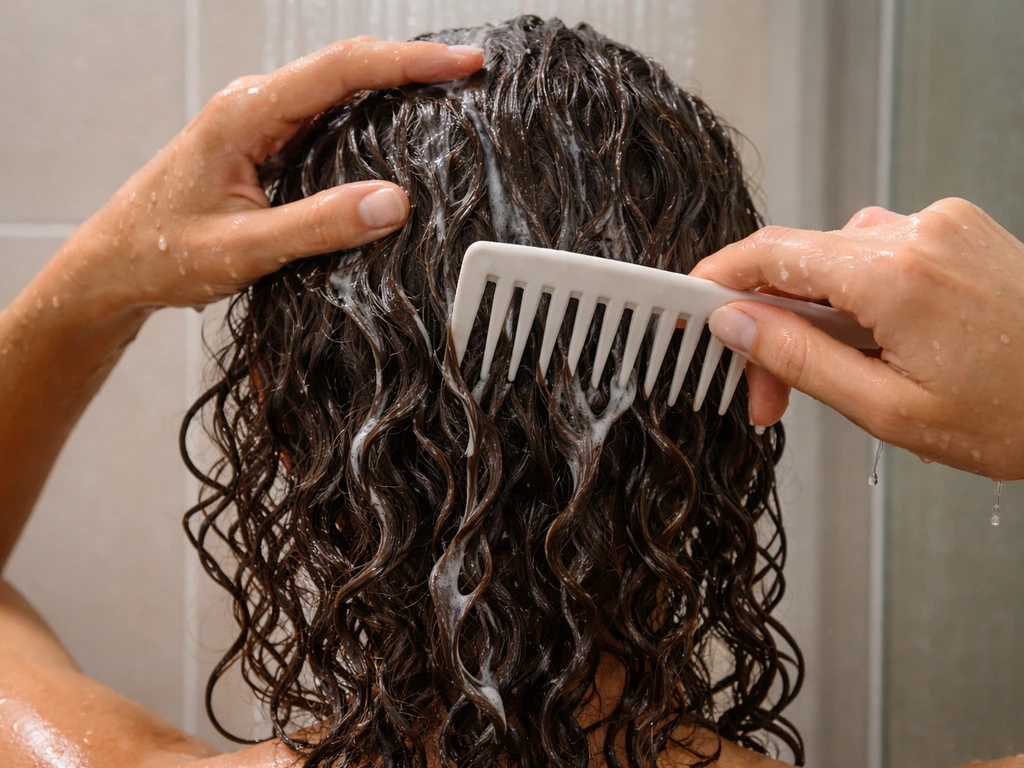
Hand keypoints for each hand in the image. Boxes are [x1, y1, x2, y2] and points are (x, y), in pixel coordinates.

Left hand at [50, 38, 482, 313]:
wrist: (114, 266)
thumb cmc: (161, 253)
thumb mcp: (245, 249)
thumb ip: (319, 225)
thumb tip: (393, 202)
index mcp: (245, 114)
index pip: (341, 69)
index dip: (408, 61)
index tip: (461, 63)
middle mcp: (253, 106)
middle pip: (345, 66)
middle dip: (411, 63)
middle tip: (470, 73)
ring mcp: (259, 124)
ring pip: (337, 90)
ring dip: (393, 86)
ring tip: (448, 93)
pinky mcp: (264, 146)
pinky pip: (326, 119)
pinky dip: (368, 116)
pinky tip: (398, 129)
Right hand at [691, 198, 1023, 479]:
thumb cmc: (1020, 414)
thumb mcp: (890, 410)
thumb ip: (800, 360)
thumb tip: (735, 325)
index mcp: (894, 273)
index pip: (768, 254)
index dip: (715, 280)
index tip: (688, 309)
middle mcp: (915, 231)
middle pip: (800, 263)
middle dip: (771, 326)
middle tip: (766, 394)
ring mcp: (941, 225)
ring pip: (836, 262)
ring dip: (816, 317)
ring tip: (833, 379)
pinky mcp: (957, 230)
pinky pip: (877, 255)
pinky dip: (858, 299)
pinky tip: (876, 345)